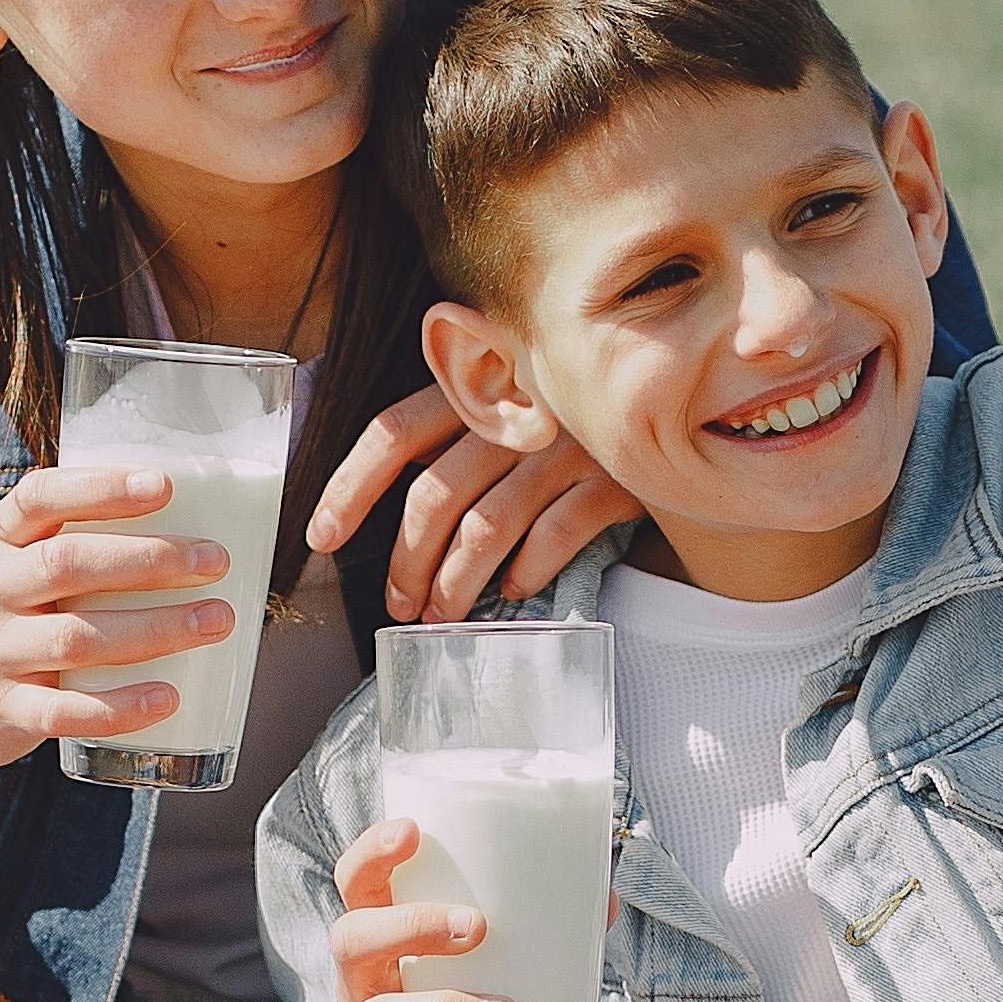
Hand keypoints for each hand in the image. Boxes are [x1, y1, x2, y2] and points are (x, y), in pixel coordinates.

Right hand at [0, 450, 250, 768]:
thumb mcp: (9, 562)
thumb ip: (73, 539)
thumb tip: (195, 513)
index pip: (40, 500)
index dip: (101, 489)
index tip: (163, 485)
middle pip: (69, 566)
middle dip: (150, 560)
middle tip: (215, 561)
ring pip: (76, 639)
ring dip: (154, 630)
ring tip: (216, 621)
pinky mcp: (6, 711)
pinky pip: (64, 712)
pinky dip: (119, 707)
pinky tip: (167, 697)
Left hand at [305, 386, 647, 621]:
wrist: (680, 396)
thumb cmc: (570, 415)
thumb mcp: (511, 405)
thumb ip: (458, 436)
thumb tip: (398, 518)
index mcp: (477, 386)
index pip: (394, 433)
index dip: (350, 488)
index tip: (322, 539)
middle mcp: (516, 413)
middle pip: (435, 496)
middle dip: (407, 562)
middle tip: (399, 604)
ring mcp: (565, 443)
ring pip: (486, 529)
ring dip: (456, 584)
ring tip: (443, 615)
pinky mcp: (612, 478)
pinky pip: (556, 536)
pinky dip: (527, 571)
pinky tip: (515, 589)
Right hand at [324, 817, 585, 1001]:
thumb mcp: (465, 974)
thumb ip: (526, 936)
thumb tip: (605, 900)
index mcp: (377, 945)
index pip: (355, 886)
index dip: (373, 854)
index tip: (413, 831)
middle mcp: (359, 991)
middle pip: (352, 941)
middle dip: (410, 926)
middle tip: (477, 926)